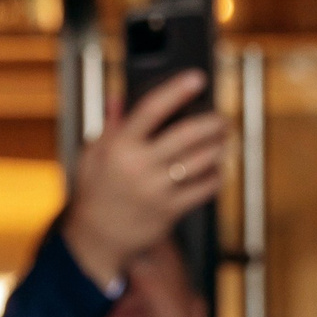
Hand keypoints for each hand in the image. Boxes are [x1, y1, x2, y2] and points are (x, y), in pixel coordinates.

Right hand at [62, 73, 225, 288]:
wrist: (96, 239)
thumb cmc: (96, 191)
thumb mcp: (93, 154)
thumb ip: (109, 126)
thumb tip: (118, 97)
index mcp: (119, 146)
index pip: (152, 109)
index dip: (177, 90)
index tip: (198, 77)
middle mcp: (139, 166)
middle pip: (187, 135)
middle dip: (213, 122)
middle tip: (223, 118)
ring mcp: (156, 190)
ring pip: (202, 162)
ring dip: (219, 148)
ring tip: (223, 142)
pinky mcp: (170, 210)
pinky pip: (204, 189)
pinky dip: (216, 176)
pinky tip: (217, 169)